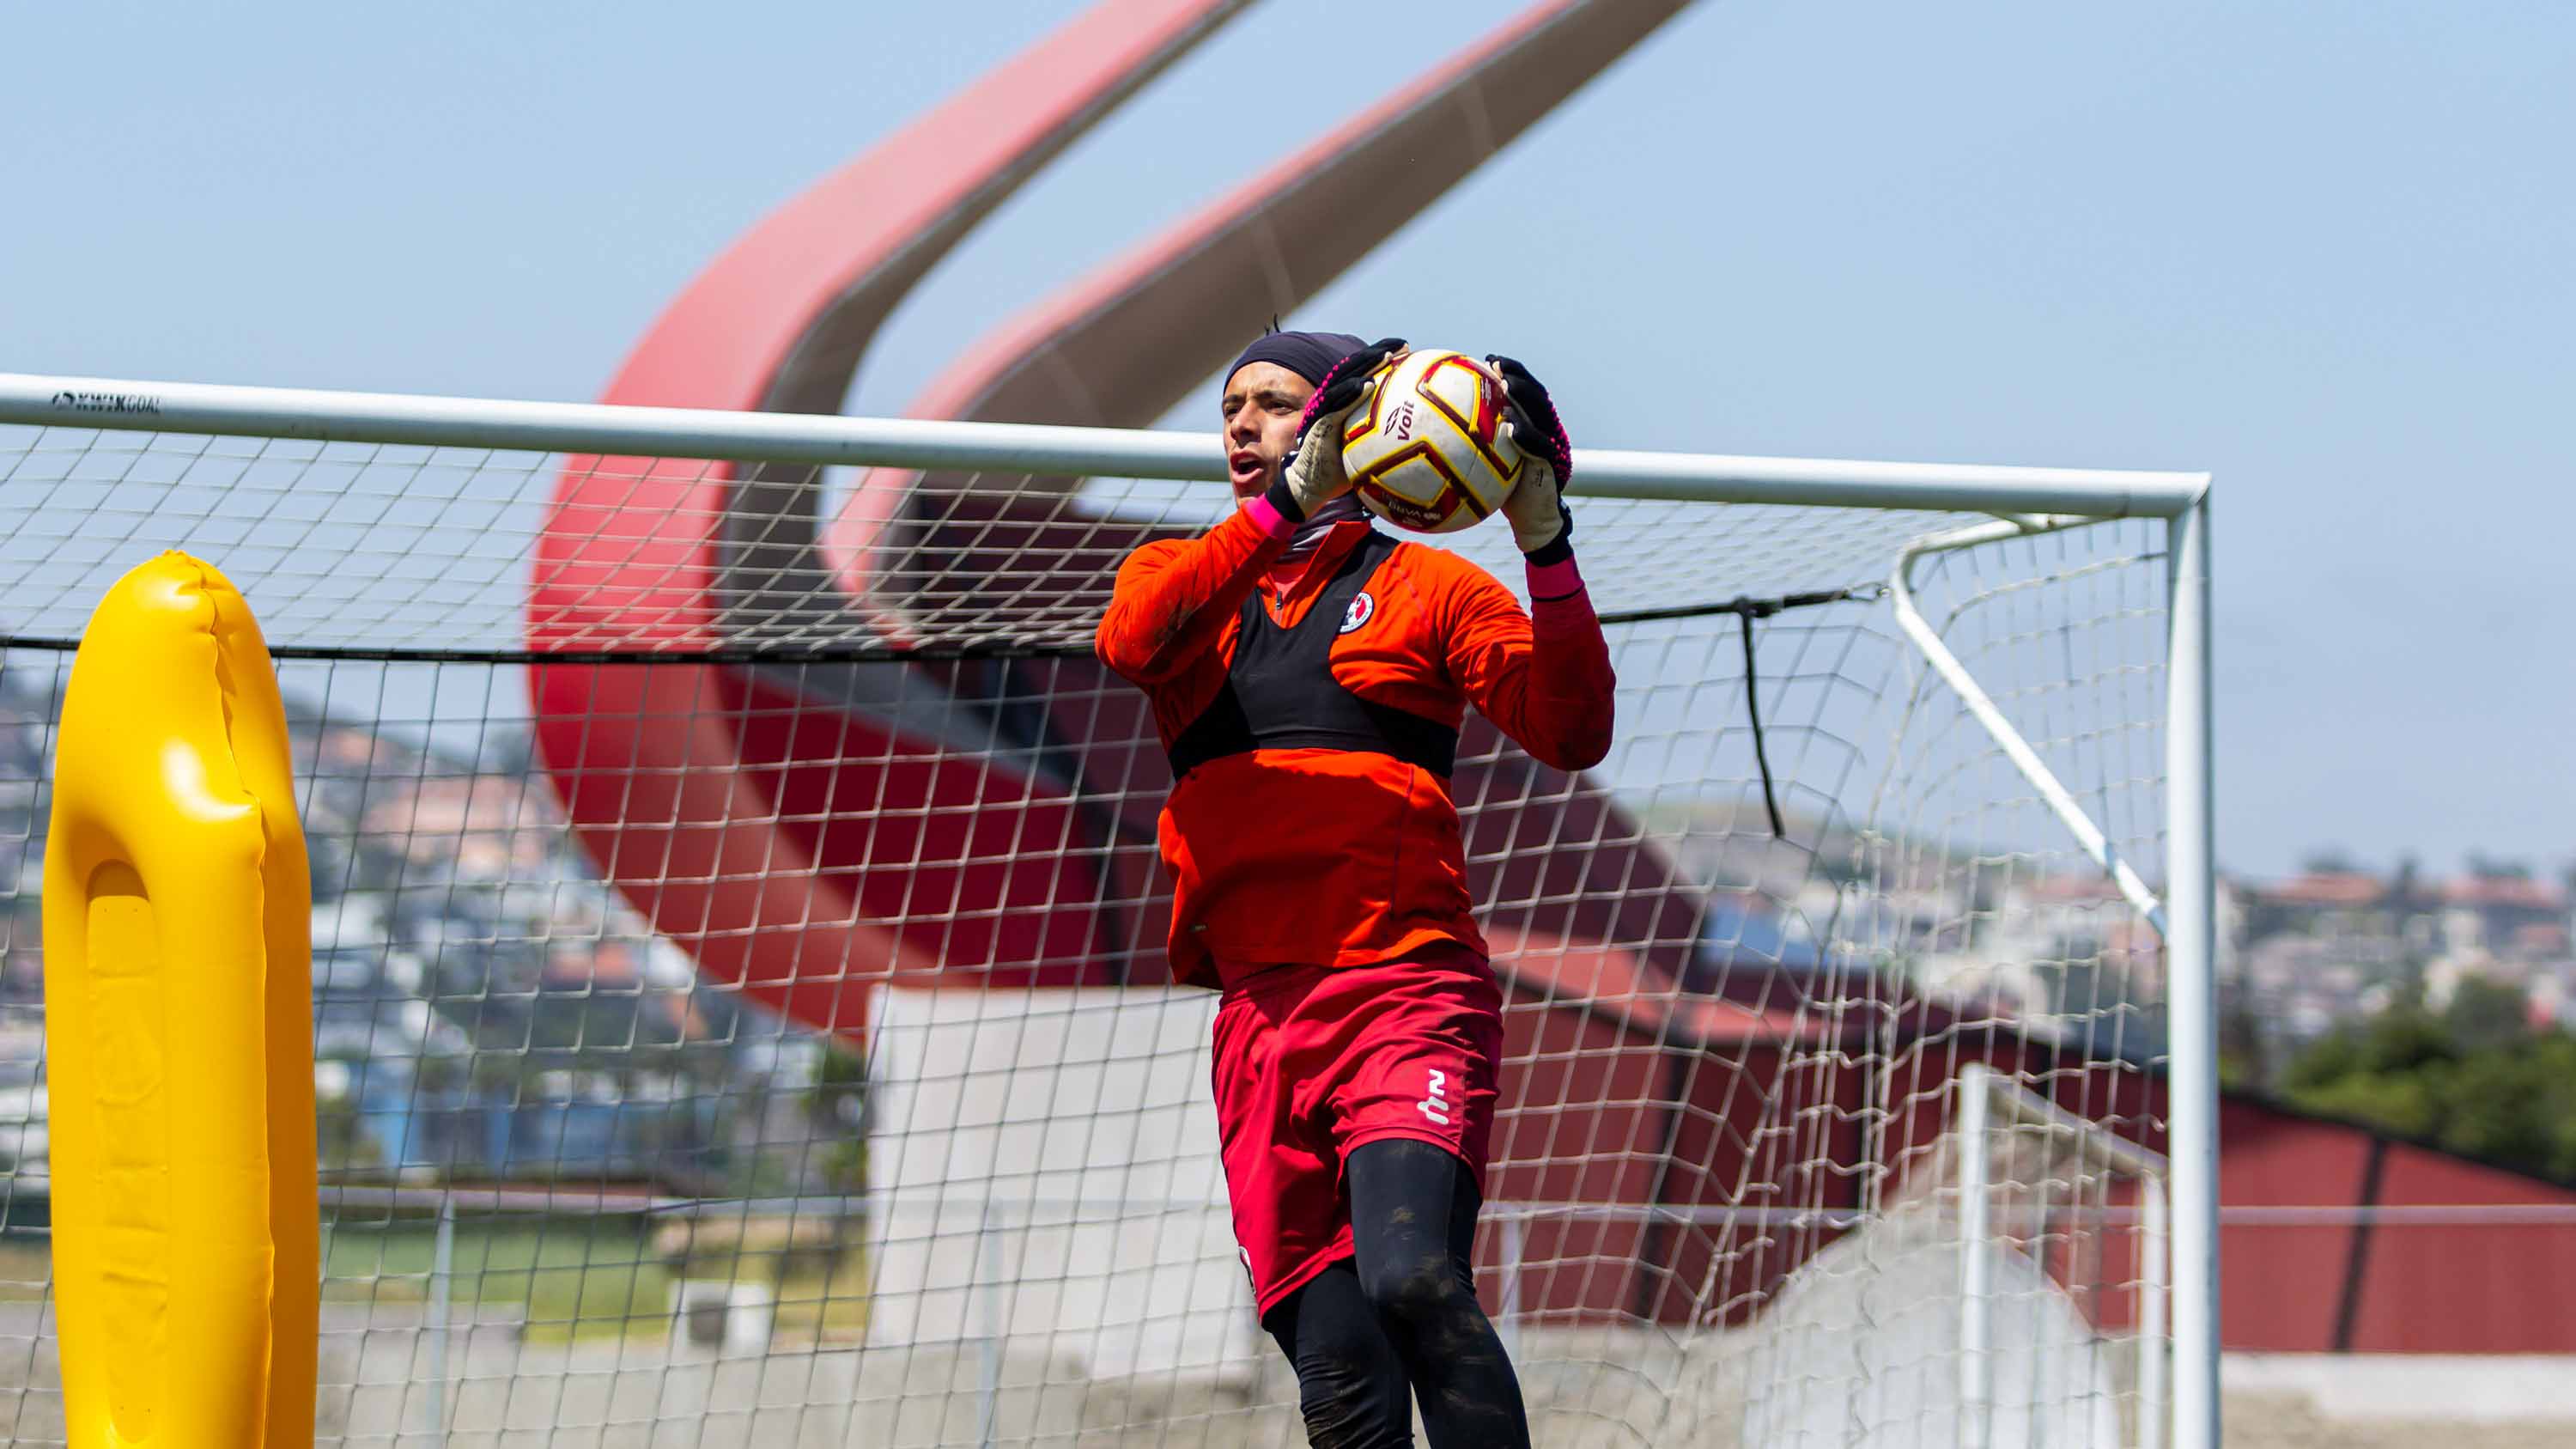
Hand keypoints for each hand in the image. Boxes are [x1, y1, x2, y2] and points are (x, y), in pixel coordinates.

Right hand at [1278, 337, 1407, 516]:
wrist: (1310, 487)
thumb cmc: (1342, 469)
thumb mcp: (1366, 450)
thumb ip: (1384, 438)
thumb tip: (1419, 437)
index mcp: (1344, 403)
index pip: (1363, 372)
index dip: (1382, 356)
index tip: (1407, 348)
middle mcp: (1332, 401)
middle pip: (1354, 369)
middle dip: (1377, 353)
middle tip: (1402, 344)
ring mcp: (1324, 411)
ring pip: (1345, 381)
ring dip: (1366, 367)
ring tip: (1387, 357)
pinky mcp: (1318, 425)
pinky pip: (1336, 407)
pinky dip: (1351, 394)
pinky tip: (1367, 386)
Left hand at [1486, 354, 1573, 557]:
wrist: (1532, 521)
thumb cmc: (1503, 493)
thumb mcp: (1483, 465)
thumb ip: (1468, 445)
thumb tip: (1428, 433)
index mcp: (1530, 424)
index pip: (1523, 390)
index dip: (1510, 370)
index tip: (1487, 359)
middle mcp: (1544, 430)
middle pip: (1536, 395)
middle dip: (1518, 375)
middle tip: (1496, 365)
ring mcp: (1551, 446)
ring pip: (1542, 414)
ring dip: (1524, 398)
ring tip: (1506, 386)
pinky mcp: (1553, 466)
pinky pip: (1541, 447)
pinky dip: (1527, 436)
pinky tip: (1511, 428)